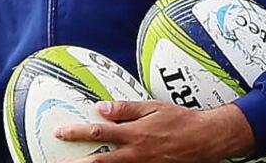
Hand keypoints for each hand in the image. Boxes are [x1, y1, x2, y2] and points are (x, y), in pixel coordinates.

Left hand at [54, 100, 254, 162]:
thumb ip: (126, 109)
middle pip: (100, 161)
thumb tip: (101, 108)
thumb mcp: (153, 107)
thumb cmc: (180, 120)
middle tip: (60, 161)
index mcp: (134, 134)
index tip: (60, 132)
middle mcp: (136, 154)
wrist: (206, 139)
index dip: (77, 133)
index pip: (99, 133)